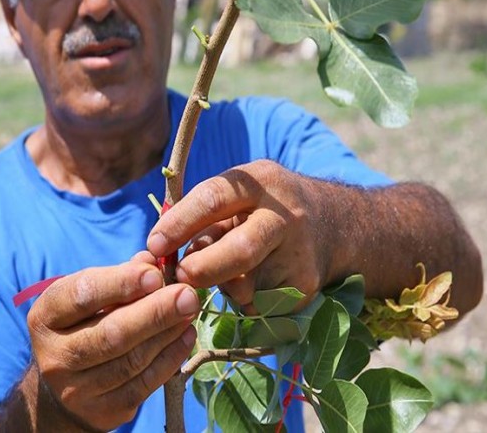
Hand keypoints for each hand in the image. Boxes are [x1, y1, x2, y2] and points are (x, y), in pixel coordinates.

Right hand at [27, 252, 198, 430]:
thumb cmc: (83, 325)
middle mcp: (54, 355)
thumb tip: (154, 260)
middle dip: (154, 312)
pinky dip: (170, 359)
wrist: (63, 387)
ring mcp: (76, 389)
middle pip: (110, 333)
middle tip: (187, 294)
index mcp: (45, 317)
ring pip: (131, 360)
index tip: (155, 273)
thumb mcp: (89, 296)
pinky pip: (143, 384)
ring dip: (167, 333)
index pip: (81, 296)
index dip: (121, 283)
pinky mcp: (102, 411)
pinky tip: (186, 336)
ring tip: (190, 311)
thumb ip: (120, 276)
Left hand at [148, 160, 328, 311]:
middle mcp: (284, 216)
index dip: (180, 224)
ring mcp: (299, 253)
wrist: (332, 223)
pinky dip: (243, 300)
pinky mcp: (305, 286)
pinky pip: (258, 304)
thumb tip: (162, 255)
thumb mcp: (236, 197)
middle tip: (180, 276)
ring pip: (246, 284)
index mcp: (258, 182)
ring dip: (222, 285)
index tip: (154, 244)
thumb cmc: (261, 208)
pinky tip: (253, 282)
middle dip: (204, 267)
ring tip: (227, 272)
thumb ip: (203, 220)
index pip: (213, 199)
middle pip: (240, 250)